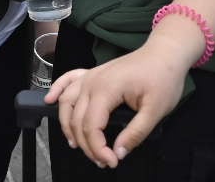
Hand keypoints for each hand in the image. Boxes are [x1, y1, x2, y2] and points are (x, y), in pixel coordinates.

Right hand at [51, 34, 198, 167]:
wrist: (166, 52)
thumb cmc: (163, 77)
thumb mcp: (157, 109)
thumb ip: (136, 133)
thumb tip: (118, 152)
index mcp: (106, 89)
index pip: (92, 127)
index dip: (98, 149)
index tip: (112, 162)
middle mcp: (92, 81)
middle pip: (77, 120)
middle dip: (87, 145)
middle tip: (104, 161)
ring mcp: (90, 76)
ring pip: (67, 104)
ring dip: (68, 127)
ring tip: (78, 146)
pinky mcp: (92, 73)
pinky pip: (68, 80)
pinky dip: (57, 90)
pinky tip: (49, 101)